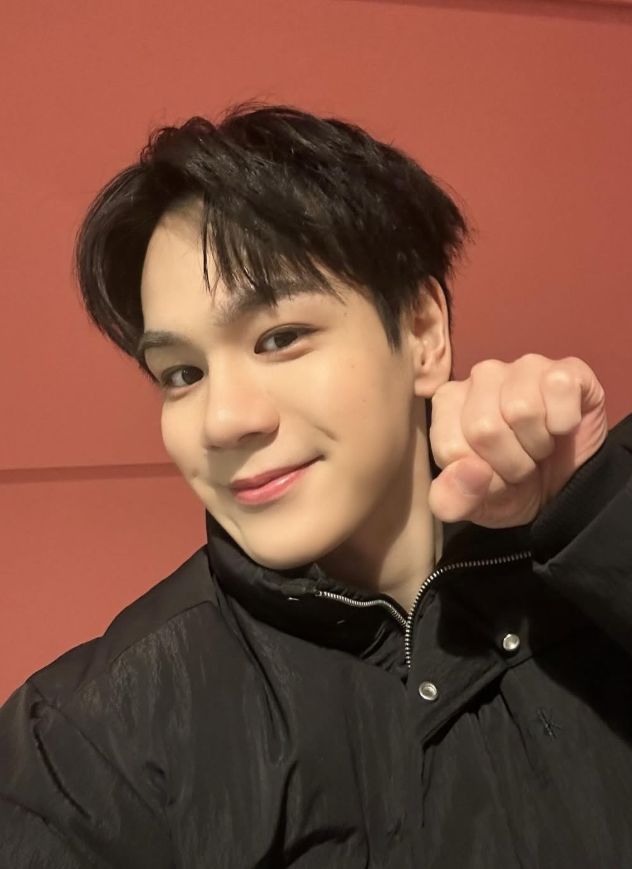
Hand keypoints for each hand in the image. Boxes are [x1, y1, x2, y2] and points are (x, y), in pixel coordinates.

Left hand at [427, 354, 608, 527]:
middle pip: (485, 427)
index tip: (493, 474)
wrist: (567, 485)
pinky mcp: (565, 368)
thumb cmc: (511, 486)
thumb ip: (451, 500)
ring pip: (522, 409)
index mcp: (448, 402)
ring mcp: (523, 367)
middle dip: (510, 462)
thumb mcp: (476, 506)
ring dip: (538, 444)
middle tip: (522, 462)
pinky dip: (565, 422)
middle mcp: (482, 376)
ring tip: (540, 445)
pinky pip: (559, 388)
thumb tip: (469, 470)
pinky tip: (562, 426)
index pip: (451, 447)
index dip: (480, 475)